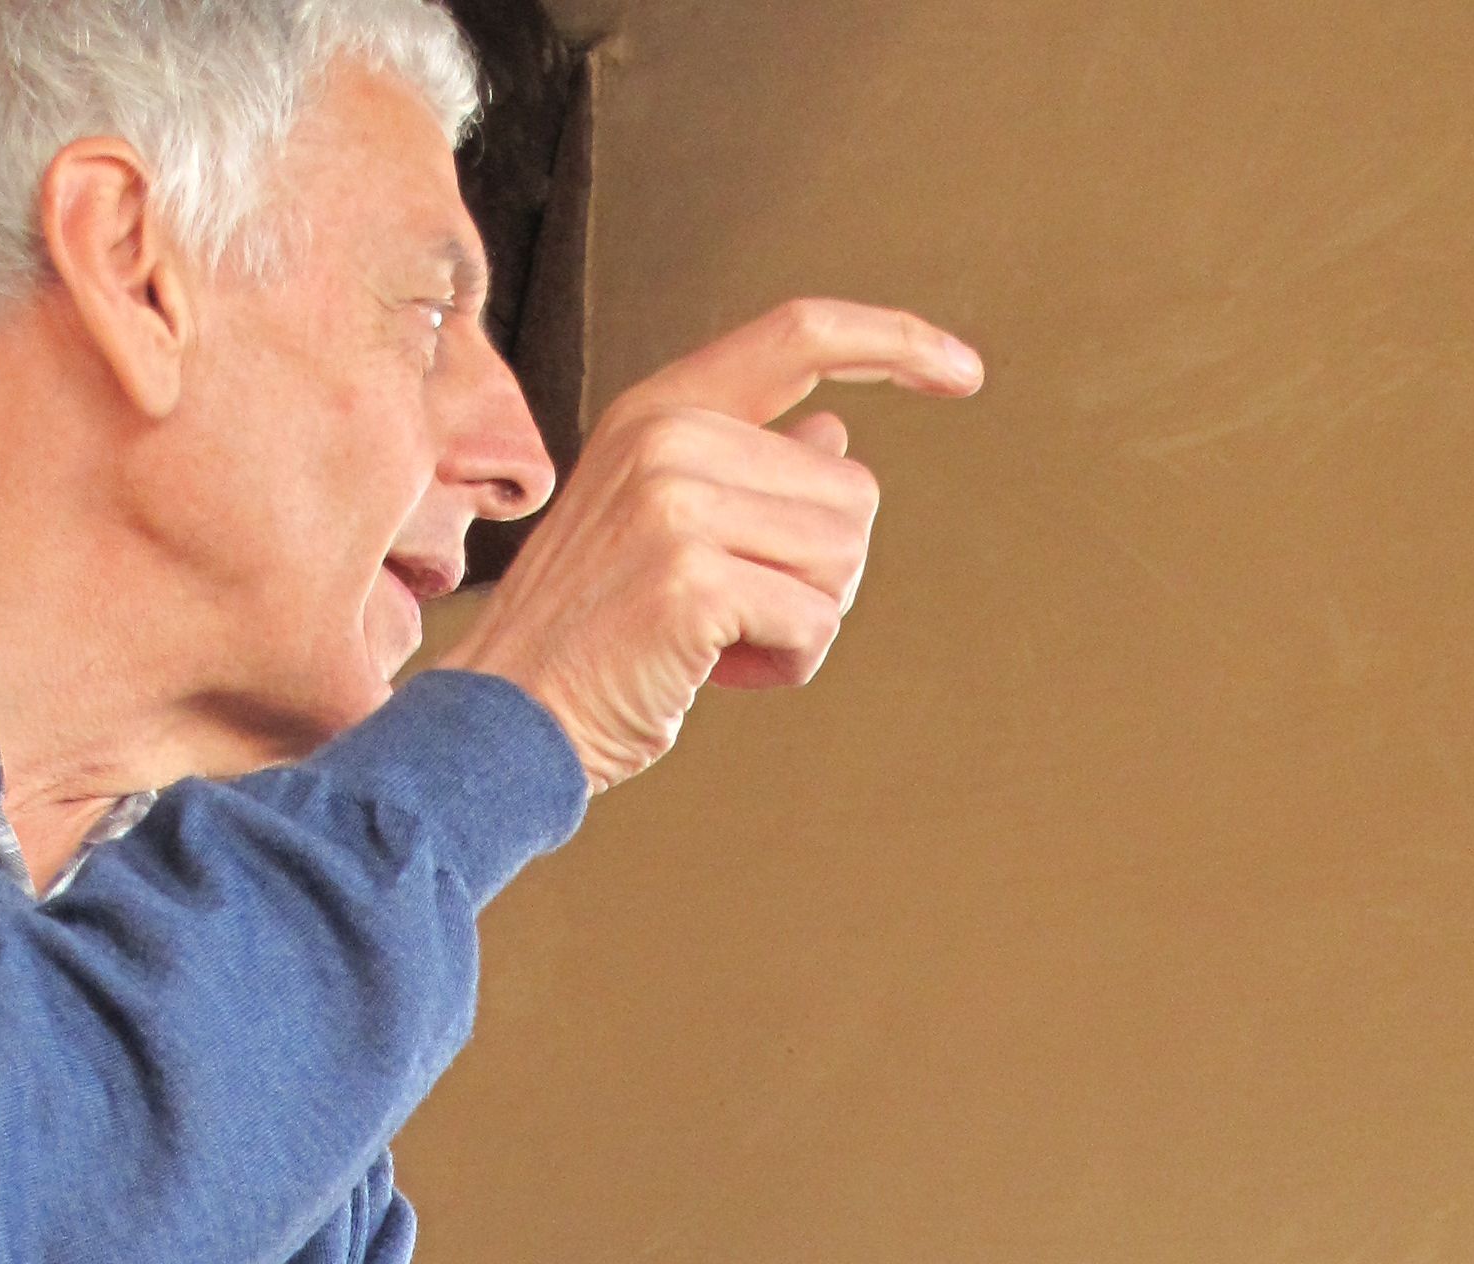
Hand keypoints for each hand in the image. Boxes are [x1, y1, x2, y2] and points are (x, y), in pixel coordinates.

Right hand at [437, 296, 981, 790]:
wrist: (509, 715)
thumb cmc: (597, 631)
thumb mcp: (665, 523)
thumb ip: (748, 467)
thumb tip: (834, 430)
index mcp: (660, 407)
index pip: (800, 338)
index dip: (893, 342)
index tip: (964, 370)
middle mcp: (667, 436)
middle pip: (852, 490)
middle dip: (826, 571)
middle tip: (742, 610)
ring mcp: (675, 502)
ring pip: (845, 555)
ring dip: (808, 620)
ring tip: (723, 638)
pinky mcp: (693, 576)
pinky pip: (815, 620)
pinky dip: (789, 661)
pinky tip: (722, 670)